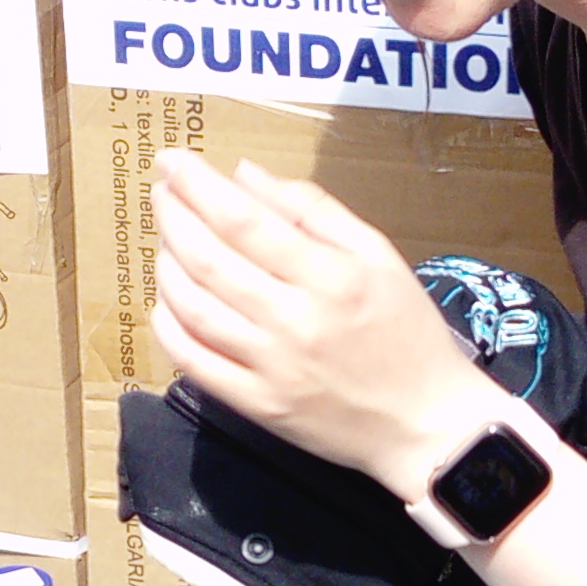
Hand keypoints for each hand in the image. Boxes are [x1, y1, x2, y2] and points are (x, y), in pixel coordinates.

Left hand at [150, 152, 505, 500]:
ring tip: (166, 241)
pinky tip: (165, 302)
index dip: (198, 187)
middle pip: (210, 260)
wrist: (425, 424)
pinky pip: (195, 362)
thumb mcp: (378, 255)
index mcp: (331, 277)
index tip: (171, 160)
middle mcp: (297, 321)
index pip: (245, 221)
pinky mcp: (258, 405)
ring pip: (195, 308)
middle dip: (174, 216)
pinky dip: (169, 327)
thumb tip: (246, 175)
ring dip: (168, 267)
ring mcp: (272, 368)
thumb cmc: (406, 332)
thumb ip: (313, 210)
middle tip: (161, 192)